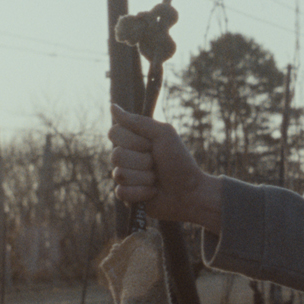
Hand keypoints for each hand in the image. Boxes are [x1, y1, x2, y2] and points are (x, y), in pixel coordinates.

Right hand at [108, 104, 223, 232]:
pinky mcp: (126, 196)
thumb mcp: (163, 135)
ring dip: (144, 177)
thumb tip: (112, 106)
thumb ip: (138, 121)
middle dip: (142, 160)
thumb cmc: (179, 162)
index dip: (132, 140)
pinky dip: (142, 192)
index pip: (114, 132)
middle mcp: (125, 157)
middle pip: (116, 155)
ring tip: (156, 178)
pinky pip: (122, 192)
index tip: (150, 144)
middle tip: (156, 163)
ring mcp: (125, 177)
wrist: (190, 191)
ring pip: (120, 174)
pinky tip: (153, 192)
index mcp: (132, 140)